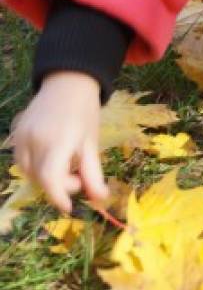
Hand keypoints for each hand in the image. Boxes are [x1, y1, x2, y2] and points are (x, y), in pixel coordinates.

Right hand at [9, 71, 107, 213]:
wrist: (68, 83)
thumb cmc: (84, 113)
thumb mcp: (92, 143)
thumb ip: (94, 174)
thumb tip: (100, 200)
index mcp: (58, 140)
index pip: (50, 177)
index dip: (58, 196)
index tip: (69, 206)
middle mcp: (34, 139)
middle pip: (40, 178)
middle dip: (58, 185)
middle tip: (76, 177)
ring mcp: (21, 136)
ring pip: (27, 171)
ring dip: (46, 177)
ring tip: (66, 164)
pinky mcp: (14, 133)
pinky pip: (21, 160)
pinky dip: (36, 167)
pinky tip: (52, 157)